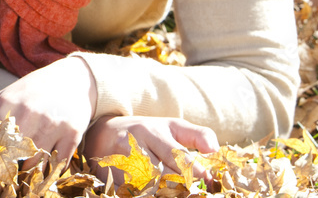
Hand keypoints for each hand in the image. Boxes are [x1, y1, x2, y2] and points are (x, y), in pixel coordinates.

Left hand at [0, 56, 96, 197]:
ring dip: (18, 185)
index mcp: (4, 107)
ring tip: (8, 195)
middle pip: (6, 160)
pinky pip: (54, 166)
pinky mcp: (71, 135)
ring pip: (30, 167)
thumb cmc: (27, 94)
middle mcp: (26, 116)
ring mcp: (50, 126)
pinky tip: (32, 189)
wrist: (70, 80)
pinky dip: (42, 180)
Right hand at [84, 115, 218, 185]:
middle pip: (165, 177)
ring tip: (177, 193)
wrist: (102, 133)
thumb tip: (215, 150)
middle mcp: (134, 146)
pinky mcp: (110, 178)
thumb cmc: (146, 131)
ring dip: (166, 194)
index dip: (198, 175)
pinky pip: (132, 194)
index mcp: (152, 132)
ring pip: (149, 188)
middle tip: (195, 193)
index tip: (209, 183)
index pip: (181, 159)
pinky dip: (147, 195)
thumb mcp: (172, 126)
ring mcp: (119, 163)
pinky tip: (157, 194)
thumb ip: (198, 135)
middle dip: (184, 189)